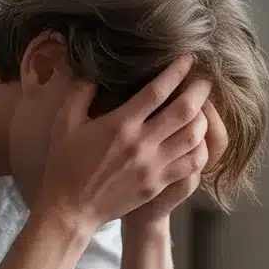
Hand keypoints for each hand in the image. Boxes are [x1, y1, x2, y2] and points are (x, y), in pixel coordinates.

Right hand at [32, 55, 208, 234]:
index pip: (158, 91)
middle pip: (184, 111)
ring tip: (202, 109)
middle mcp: (141, 144)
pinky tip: (197, 139)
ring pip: (193, 137)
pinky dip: (200, 148)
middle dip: (199, 91)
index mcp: (120, 125)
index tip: (188, 59)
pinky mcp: (158, 184)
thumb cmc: (64, 164)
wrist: (70, 210)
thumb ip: (80, 91)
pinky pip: (191, 164)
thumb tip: (94, 68)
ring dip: (202, 119)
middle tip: (204, 80)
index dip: (177, 71)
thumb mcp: (64, 122)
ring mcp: (153, 166)